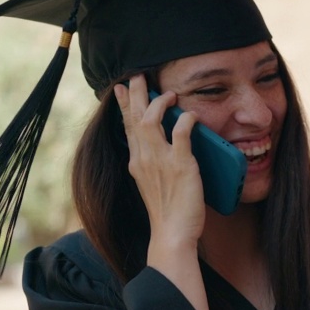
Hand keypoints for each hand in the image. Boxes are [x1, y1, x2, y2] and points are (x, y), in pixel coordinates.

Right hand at [115, 75, 205, 249]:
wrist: (172, 234)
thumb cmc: (168, 213)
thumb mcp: (153, 184)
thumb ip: (154, 165)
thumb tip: (165, 149)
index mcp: (136, 163)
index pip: (127, 127)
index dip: (123, 105)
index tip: (119, 88)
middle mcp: (144, 158)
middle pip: (134, 117)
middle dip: (135, 93)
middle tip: (137, 75)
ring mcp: (160, 161)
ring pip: (151, 120)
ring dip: (159, 102)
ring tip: (169, 93)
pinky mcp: (180, 165)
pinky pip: (181, 134)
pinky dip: (185, 120)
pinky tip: (190, 114)